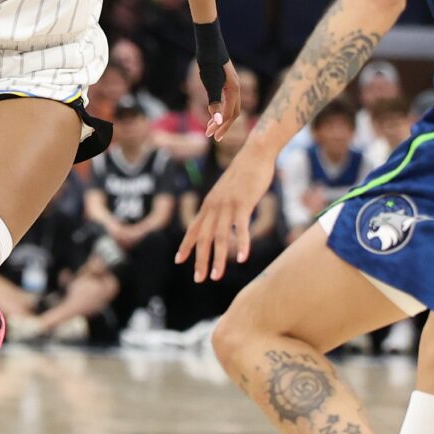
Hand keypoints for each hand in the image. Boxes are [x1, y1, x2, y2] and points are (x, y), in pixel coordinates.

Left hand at [177, 152, 274, 282]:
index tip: (179, 261)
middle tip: (199, 279)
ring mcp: (228, 205)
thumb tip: (219, 219)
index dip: (185, 246)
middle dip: (200, 260)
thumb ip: (221, 206)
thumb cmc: (243, 174)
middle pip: (203, 238)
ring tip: (216, 276)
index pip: (193, 229)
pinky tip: (242, 258)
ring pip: (220, 237)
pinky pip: (241, 228)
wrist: (254, 154)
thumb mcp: (226, 192)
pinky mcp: (243, 204)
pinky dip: (241, 244)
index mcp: (209, 204)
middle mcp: (214, 206)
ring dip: (218, 259)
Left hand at [206, 68, 243, 138]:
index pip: (229, 115)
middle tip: (211, 135)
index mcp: (234, 90)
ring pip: (231, 106)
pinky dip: (221, 108)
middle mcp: (236, 87)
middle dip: (222, 125)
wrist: (208, 42)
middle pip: (233, 113)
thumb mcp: (210, 83)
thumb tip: (218, 121)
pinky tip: (214, 109)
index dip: (220, 127)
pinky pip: (228, 99)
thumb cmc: (208, 61)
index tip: (210, 135)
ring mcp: (233, 83)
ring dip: (221, 117)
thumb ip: (215, 102)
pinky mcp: (228, 80)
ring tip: (210, 126)